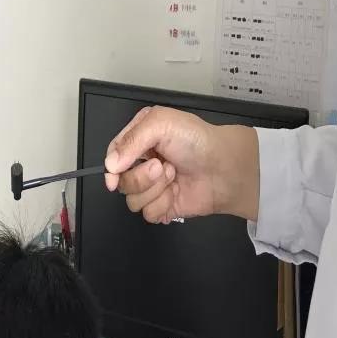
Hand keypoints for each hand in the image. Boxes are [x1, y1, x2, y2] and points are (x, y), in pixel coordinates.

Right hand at [104, 106, 259, 223]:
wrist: (226, 167)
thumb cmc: (198, 140)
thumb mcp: (161, 123)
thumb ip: (131, 140)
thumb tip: (110, 165)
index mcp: (140, 139)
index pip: (112, 156)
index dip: (112, 167)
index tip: (116, 174)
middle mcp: (143, 163)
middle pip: (120, 181)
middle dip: (141, 177)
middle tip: (163, 167)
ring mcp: (153, 187)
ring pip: (132, 200)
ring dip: (154, 190)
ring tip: (174, 176)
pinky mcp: (163, 205)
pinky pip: (147, 214)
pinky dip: (162, 205)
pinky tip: (176, 193)